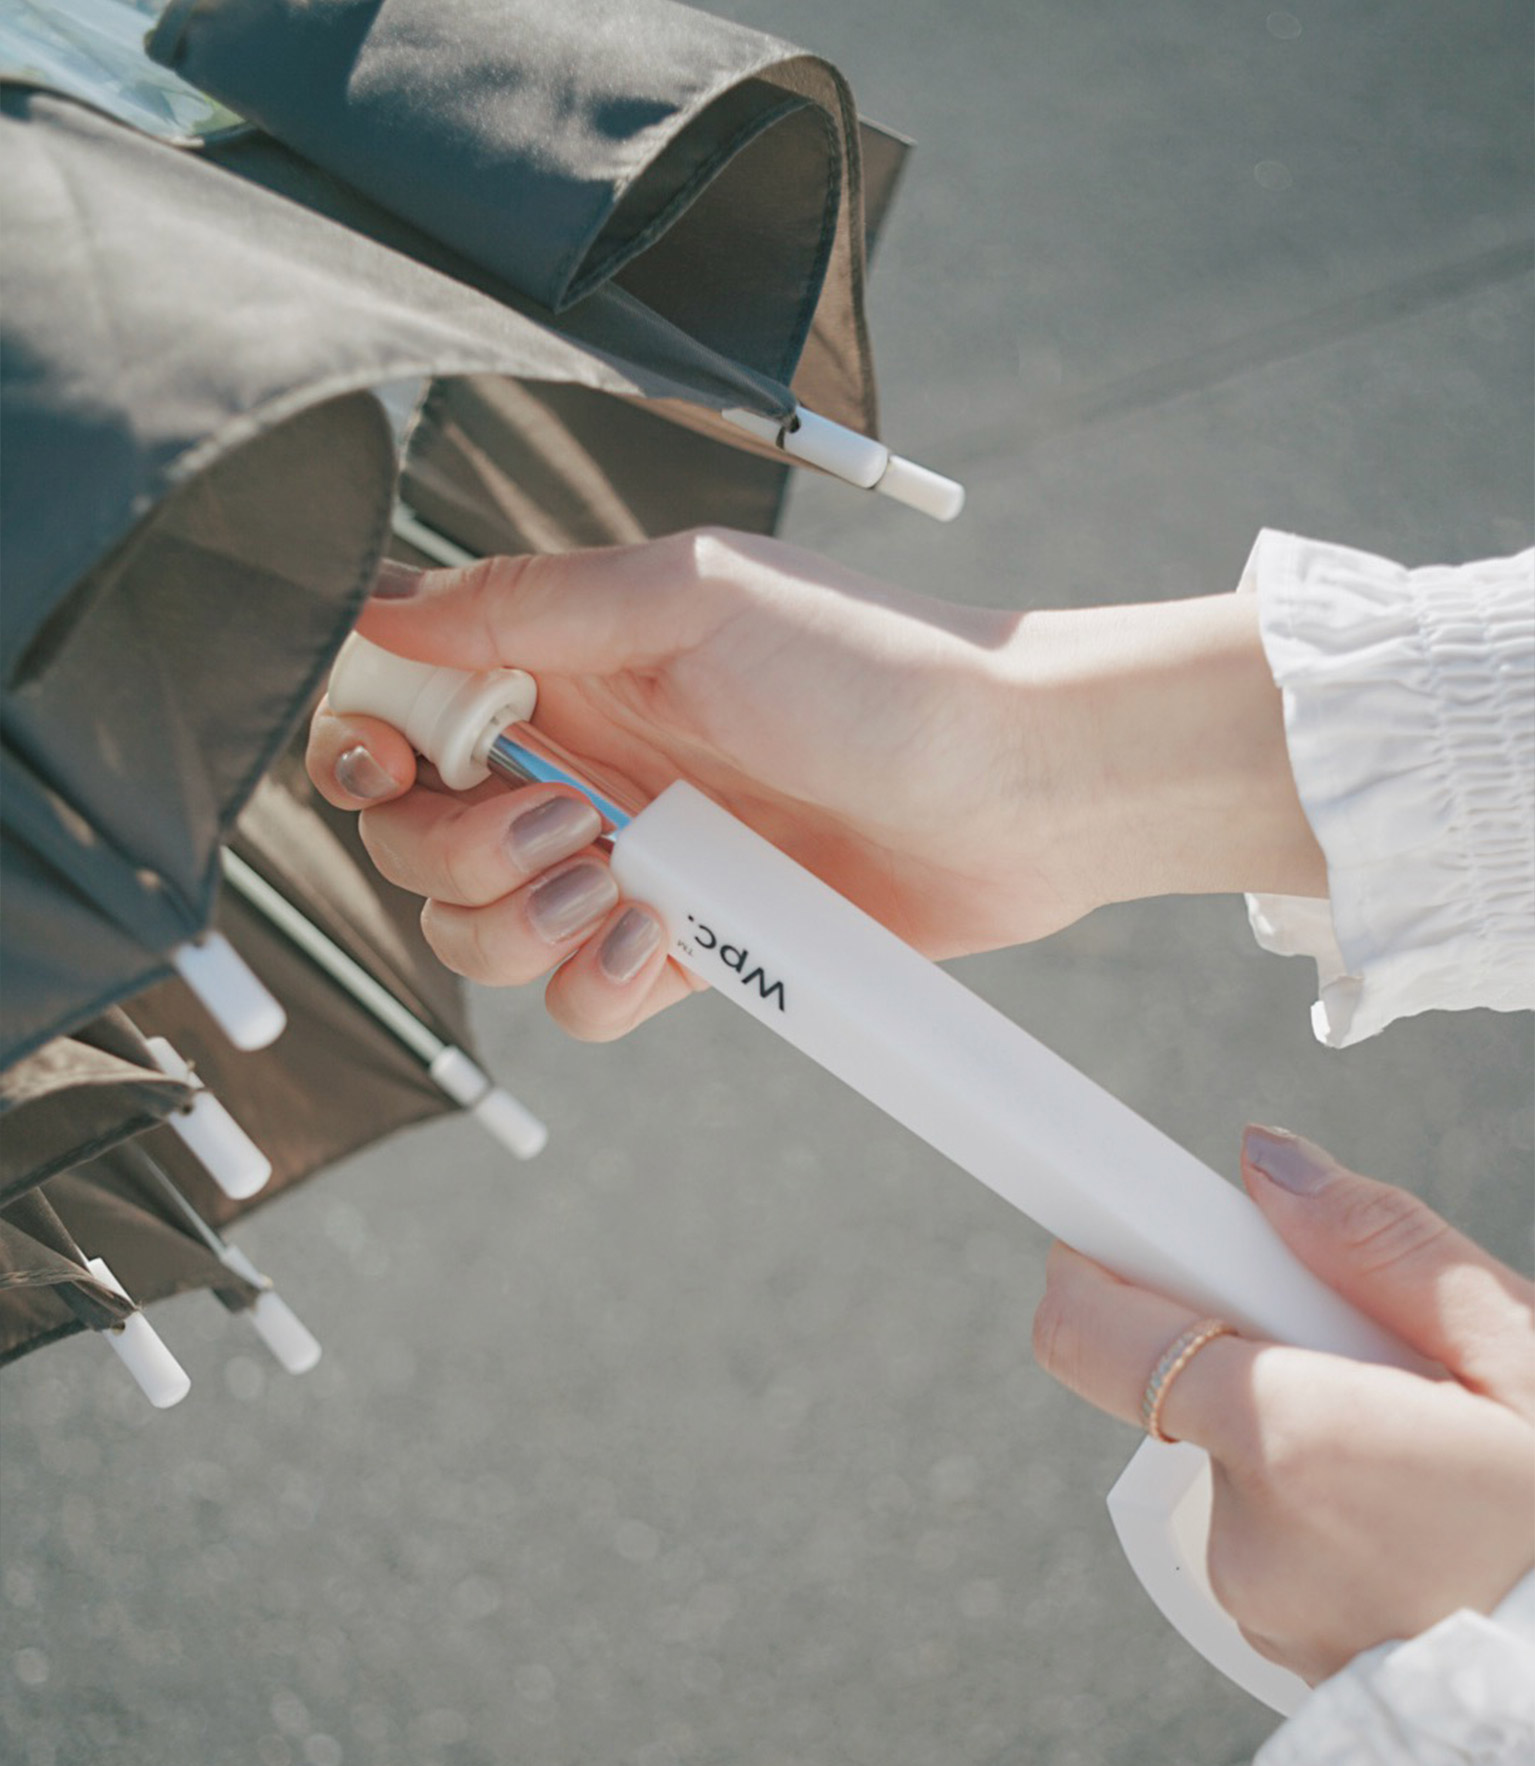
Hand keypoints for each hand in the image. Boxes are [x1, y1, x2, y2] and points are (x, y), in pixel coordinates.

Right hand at [307, 531, 1322, 1039]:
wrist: (1014, 784)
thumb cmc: (875, 669)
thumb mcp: (686, 602)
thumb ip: (525, 608)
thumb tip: (381, 603)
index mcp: (568, 666)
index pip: (402, 709)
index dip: (366, 746)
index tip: (393, 764)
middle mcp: (582, 765)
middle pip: (416, 841)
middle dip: (454, 851)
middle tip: (564, 824)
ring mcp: (629, 863)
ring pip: (484, 936)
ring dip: (516, 926)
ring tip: (615, 884)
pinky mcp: (687, 948)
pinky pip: (581, 1000)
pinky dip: (595, 984)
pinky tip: (662, 941)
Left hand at [1033, 1125, 1534, 1684]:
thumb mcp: (1523, 1357)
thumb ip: (1381, 1248)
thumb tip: (1264, 1162)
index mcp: (1291, 1438)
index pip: (1094, 1336)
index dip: (1096, 1265)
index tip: (1125, 1226)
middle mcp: (1242, 1528)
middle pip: (1188, 1386)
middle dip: (1265, 1352)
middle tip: (1380, 1365)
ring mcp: (1251, 1599)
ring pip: (1237, 1460)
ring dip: (1301, 1436)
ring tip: (1422, 1460)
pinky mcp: (1274, 1645)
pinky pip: (1266, 1533)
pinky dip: (1317, 1508)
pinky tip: (1414, 1522)